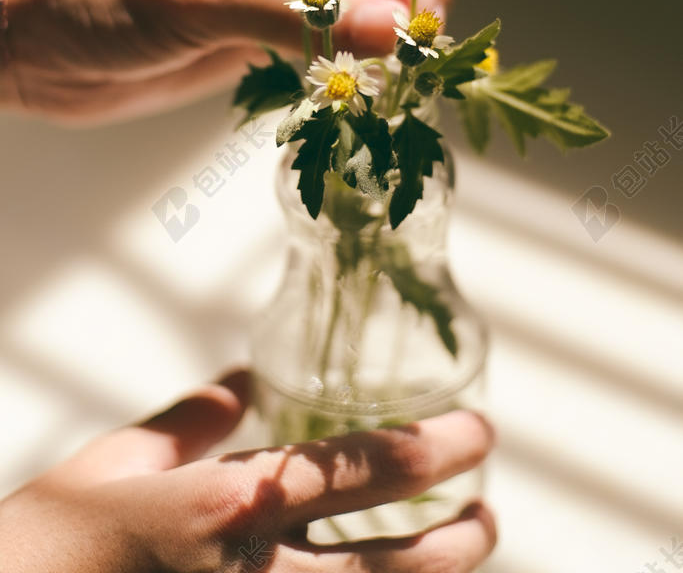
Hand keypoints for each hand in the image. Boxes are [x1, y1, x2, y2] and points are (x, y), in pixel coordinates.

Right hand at [1, 370, 495, 572]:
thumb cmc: (46, 546)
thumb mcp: (112, 464)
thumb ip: (189, 418)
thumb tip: (242, 381)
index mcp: (229, 505)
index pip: (364, 469)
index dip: (435, 448)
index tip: (477, 432)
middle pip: (397, 563)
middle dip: (459, 535)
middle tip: (491, 509)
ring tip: (469, 546)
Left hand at [2, 0, 453, 121]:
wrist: (42, 41)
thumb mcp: (197, 0)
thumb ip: (301, 17)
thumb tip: (401, 36)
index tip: (426, 25)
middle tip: (419, 55)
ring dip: (397, 23)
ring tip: (394, 74)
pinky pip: (356, 16)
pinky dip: (370, 47)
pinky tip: (364, 77)